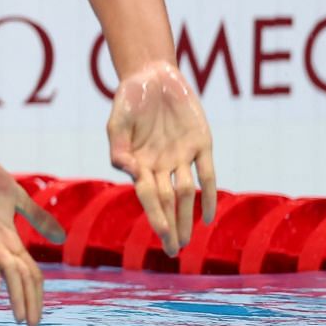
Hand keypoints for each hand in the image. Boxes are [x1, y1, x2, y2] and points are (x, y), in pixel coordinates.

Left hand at [0, 145, 66, 325]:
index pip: (27, 272)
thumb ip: (36, 217)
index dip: (35, 293)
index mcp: (8, 237)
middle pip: (17, 277)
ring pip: (3, 270)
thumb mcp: (17, 197)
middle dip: (26, 301)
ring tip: (18, 317)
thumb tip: (61, 239)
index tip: (38, 318)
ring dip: (13, 293)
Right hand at [107, 61, 217, 255]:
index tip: (161, 238)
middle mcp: (161, 164)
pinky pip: (207, 173)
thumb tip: (127, 170)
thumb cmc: (129, 98)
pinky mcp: (201, 143)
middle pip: (168, 201)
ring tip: (188, 241)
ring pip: (186, 193)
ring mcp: (181, 155)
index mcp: (139, 162)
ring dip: (187, 216)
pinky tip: (208, 216)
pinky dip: (208, 194)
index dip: (156, 217)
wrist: (152, 74)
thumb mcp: (117, 120)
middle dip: (171, 226)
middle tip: (174, 251)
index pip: (148, 196)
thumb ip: (118, 146)